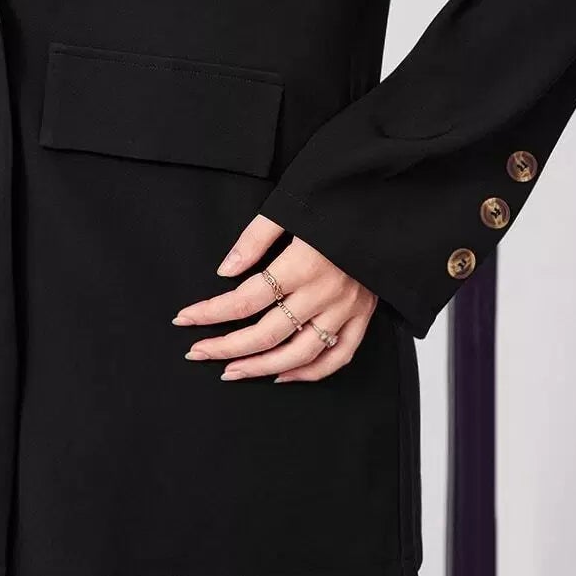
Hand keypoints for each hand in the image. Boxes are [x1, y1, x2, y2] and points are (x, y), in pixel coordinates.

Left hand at [171, 213, 376, 381]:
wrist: (392, 204)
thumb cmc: (336, 200)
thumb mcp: (290, 207)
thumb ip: (254, 239)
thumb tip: (224, 270)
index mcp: (302, 264)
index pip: (245, 299)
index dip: (210, 312)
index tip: (184, 318)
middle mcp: (323, 293)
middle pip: (266, 333)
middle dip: (225, 346)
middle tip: (197, 352)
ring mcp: (345, 309)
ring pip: (298, 354)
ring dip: (260, 366)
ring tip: (230, 370)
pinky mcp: (363, 316)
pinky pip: (337, 356)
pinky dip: (309, 373)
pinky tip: (281, 375)